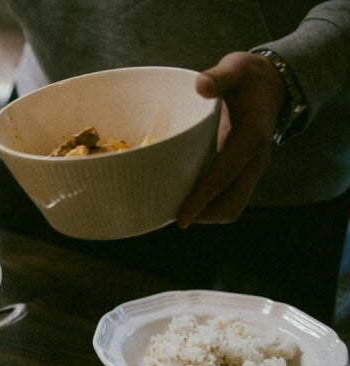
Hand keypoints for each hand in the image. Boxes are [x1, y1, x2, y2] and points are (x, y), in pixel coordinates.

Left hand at [176, 51, 286, 227]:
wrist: (274, 83)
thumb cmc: (248, 76)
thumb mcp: (235, 68)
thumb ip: (219, 76)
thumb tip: (201, 85)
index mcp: (250, 137)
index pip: (223, 176)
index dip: (201, 199)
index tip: (180, 218)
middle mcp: (255, 158)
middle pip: (231, 203)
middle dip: (202, 214)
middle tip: (169, 214)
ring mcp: (253, 167)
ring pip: (233, 205)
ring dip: (207, 213)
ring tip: (175, 210)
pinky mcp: (247, 171)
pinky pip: (231, 197)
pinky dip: (211, 203)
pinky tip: (187, 197)